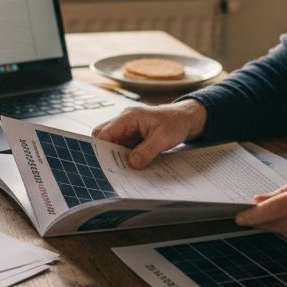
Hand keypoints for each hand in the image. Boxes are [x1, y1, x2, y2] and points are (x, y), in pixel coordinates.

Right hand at [91, 99, 207, 169]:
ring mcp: (128, 129)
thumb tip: (132, 163)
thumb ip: (147, 151)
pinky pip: (123, 147)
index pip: (104, 132)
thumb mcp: (163, 138)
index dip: (100, 147)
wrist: (186, 118)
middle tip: (113, 169)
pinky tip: (132, 166)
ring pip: (113, 144)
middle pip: (104, 137)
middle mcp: (125, 121)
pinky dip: (125, 157)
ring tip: (123, 170)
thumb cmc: (176, 122)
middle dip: (106, 153)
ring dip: (117, 156)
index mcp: (129, 117)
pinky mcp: (133, 137)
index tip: (102, 163)